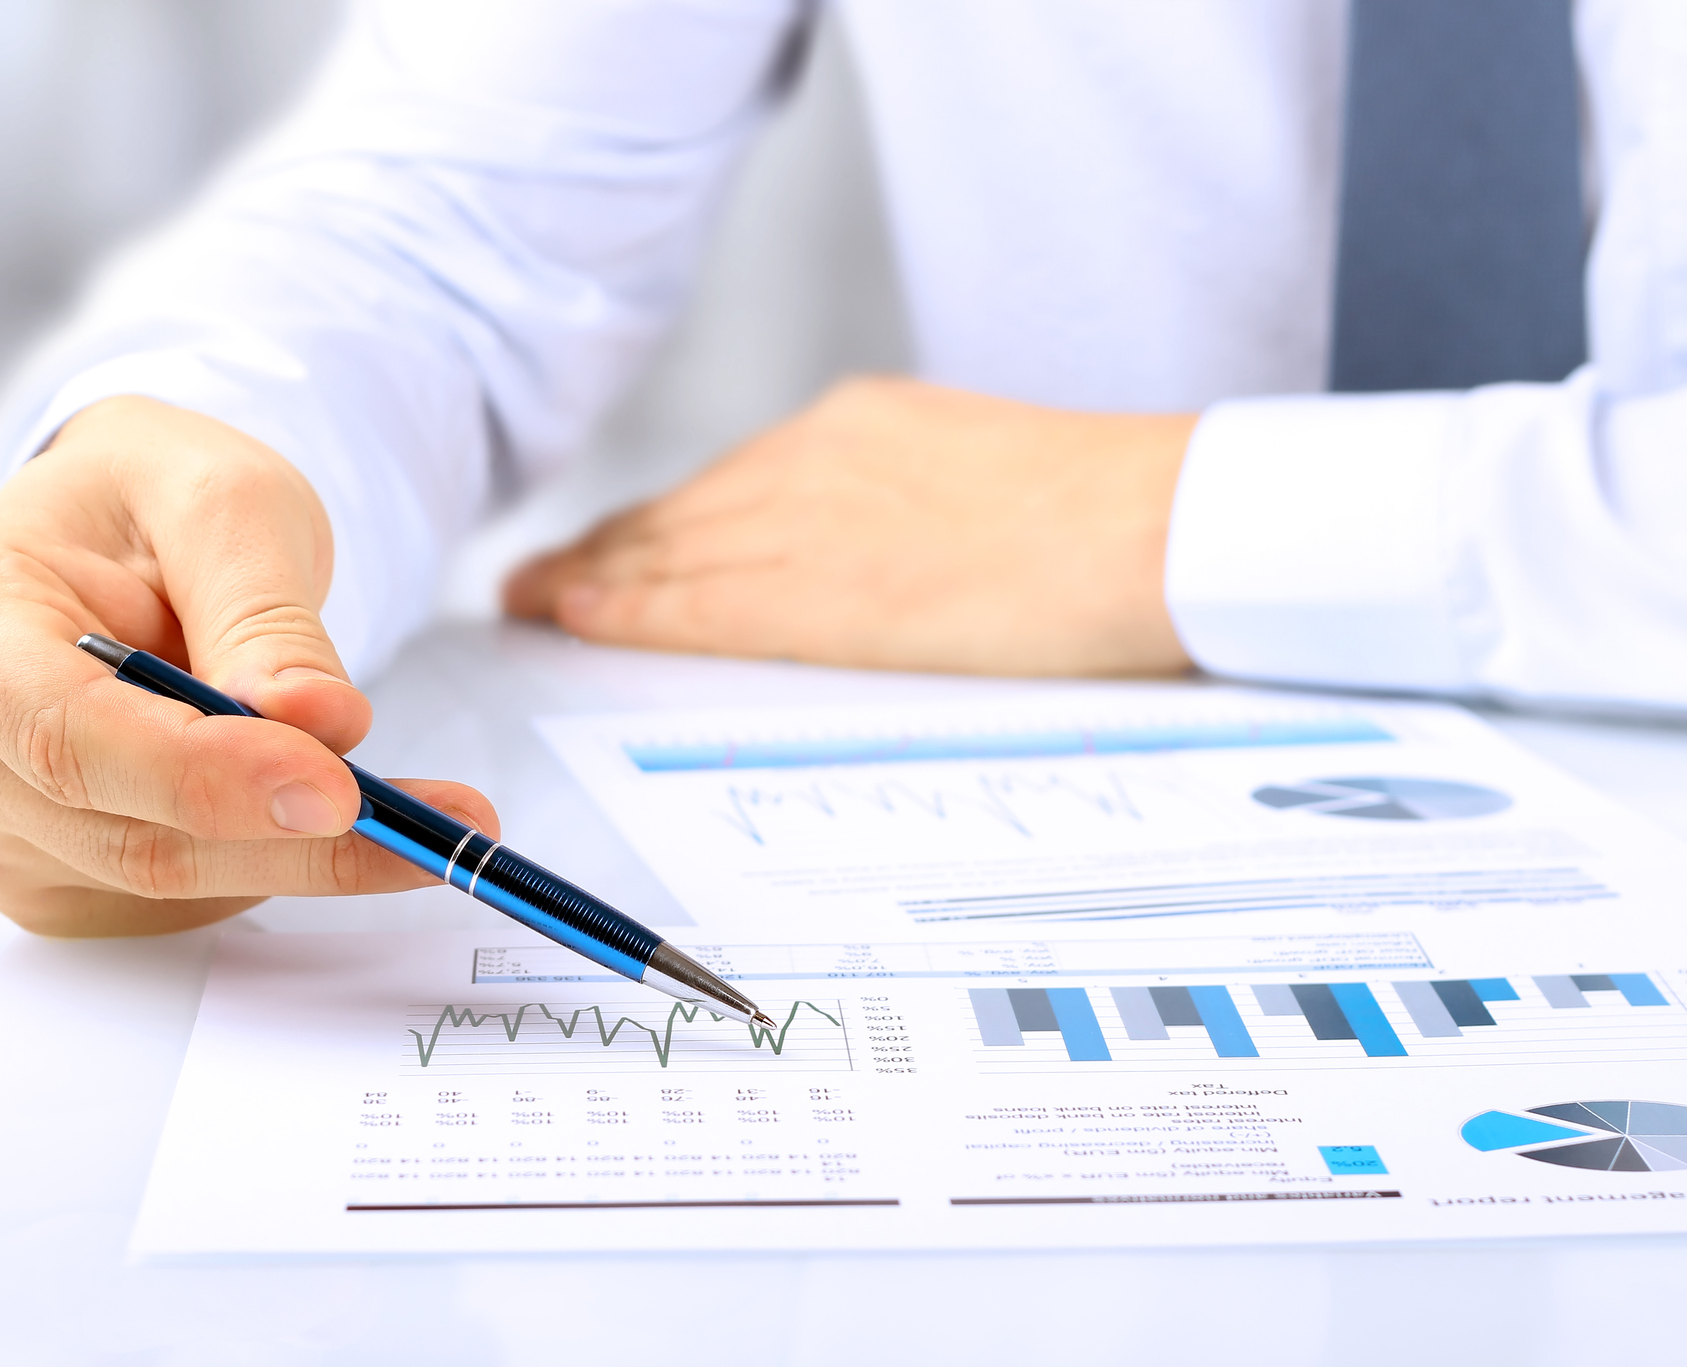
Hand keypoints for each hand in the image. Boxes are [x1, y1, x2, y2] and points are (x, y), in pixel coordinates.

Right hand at [0, 396, 496, 936]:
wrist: (124, 535)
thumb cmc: (158, 501)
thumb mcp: (229, 504)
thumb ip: (266, 615)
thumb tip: (316, 726)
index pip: (68, 737)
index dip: (203, 779)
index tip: (336, 788)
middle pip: (126, 835)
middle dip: (297, 840)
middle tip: (440, 827)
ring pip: (165, 886)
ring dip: (307, 861)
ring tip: (421, 812)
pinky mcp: (49, 875)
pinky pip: (175, 906)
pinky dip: (274, 869)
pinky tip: (325, 815)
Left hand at [504, 377, 1197, 676]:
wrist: (1152, 526)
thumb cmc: (1108, 516)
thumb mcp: (989, 481)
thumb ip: (913, 510)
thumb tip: (885, 560)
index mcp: (864, 427)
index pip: (732, 483)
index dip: (661, 522)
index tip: (612, 544)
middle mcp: (818, 458)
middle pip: (682, 514)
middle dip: (604, 552)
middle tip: (537, 581)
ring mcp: (813, 518)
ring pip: (671, 554)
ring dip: (596, 582)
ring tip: (535, 605)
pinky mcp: (822, 590)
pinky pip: (697, 602)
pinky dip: (629, 610)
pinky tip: (578, 619)